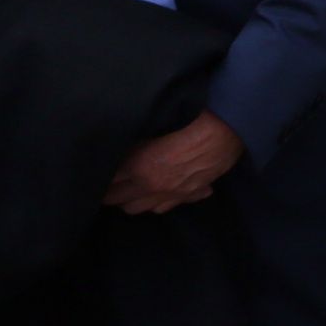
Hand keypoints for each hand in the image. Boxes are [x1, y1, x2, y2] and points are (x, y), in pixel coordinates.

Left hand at [105, 112, 244, 213]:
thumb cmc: (192, 117)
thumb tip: (118, 150)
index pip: (106, 184)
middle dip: (109, 191)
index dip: (98, 177)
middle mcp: (152, 186)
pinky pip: (163, 207)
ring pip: (138, 208)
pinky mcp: (190, 194)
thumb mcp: (154, 126)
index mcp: (139, 168)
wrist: (231, 126)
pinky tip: (157, 190)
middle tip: (107, 178)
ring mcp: (172, 193)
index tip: (93, 170)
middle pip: (117, 200)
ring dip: (130, 199)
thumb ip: (133, 143)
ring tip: (128, 186)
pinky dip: (156, 201)